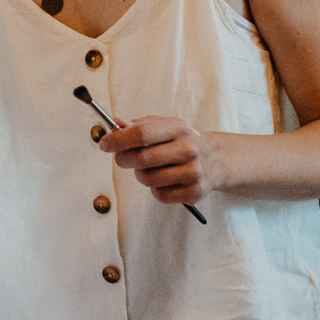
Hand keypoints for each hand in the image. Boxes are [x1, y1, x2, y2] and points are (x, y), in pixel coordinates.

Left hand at [100, 114, 220, 206]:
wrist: (215, 159)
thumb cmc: (180, 141)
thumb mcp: (163, 126)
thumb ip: (137, 126)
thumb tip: (115, 124)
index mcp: (177, 128)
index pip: (141, 134)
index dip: (118, 140)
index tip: (105, 144)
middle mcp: (187, 149)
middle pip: (141, 159)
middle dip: (124, 159)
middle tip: (122, 158)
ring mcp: (193, 172)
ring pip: (148, 179)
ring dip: (141, 175)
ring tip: (150, 168)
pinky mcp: (194, 192)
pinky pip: (159, 195)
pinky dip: (155, 189)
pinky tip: (164, 180)